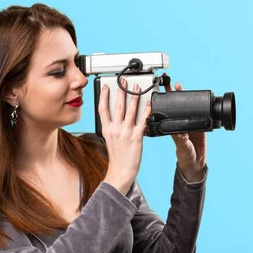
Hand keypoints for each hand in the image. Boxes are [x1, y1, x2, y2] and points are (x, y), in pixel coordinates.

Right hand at [98, 78, 150, 193]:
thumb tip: (117, 119)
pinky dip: (146, 111)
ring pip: (130, 110)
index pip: (103, 110)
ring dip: (134, 97)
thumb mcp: (110, 141)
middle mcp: (116, 129)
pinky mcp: (137, 137)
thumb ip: (113, 129)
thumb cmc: (117, 158)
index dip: (104, 97)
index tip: (106, 87)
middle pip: (118, 106)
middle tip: (123, 81)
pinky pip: (143, 121)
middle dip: (121, 91)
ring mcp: (126, 132)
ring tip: (137, 88)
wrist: (121, 171)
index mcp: (107, 130)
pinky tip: (149, 104)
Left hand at [164, 78, 207, 181]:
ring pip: (185, 106)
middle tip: (167, 81)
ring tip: (178, 85)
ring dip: (183, 95)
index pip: (166, 111)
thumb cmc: (184, 154)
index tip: (158, 92)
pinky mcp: (199, 124)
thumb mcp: (181, 146)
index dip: (162, 102)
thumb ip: (181, 139)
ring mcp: (189, 122)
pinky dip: (197, 105)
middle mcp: (179, 122)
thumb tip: (180, 132)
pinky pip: (198, 112)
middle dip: (171, 93)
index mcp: (172, 127)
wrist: (196, 160)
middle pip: (175, 105)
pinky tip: (196, 98)